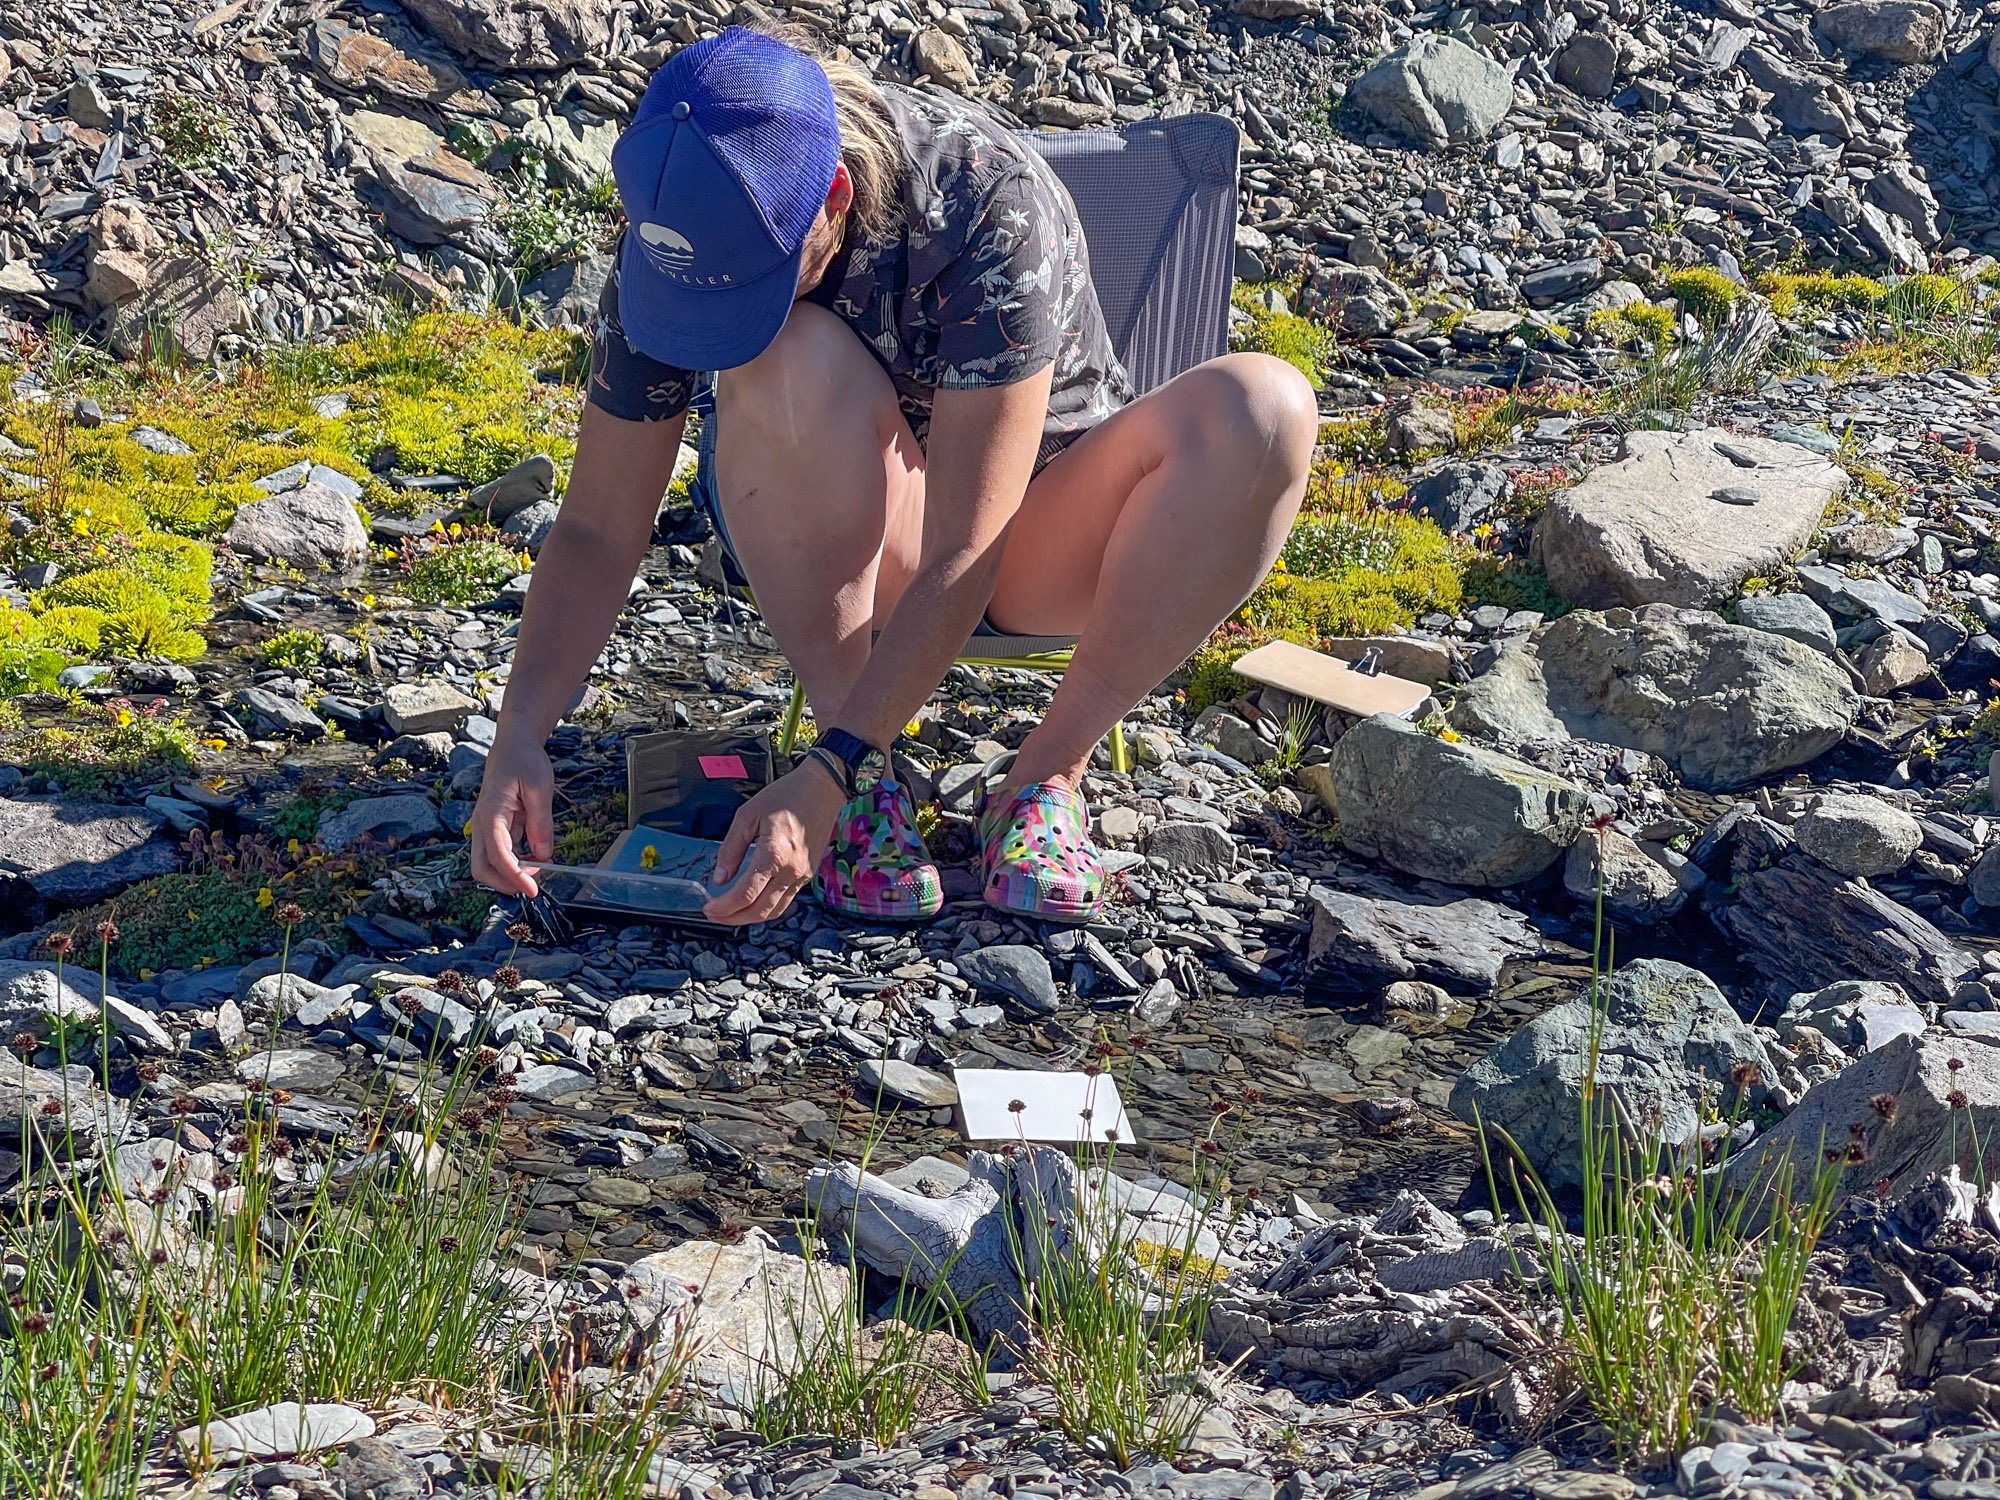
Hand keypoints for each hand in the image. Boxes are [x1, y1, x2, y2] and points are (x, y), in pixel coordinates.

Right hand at [470, 736, 555, 896]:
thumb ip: (541, 823)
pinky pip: (499, 855)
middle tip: (534, 886)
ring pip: (487, 864)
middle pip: (481, 868)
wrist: (512, 746)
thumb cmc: (524, 761)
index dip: (514, 876)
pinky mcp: (494, 830)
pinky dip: (515, 864)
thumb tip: (543, 855)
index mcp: (491, 813)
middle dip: (505, 883)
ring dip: (510, 875)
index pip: (497, 855)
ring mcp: (486, 829)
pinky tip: (536, 858)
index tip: (532, 890)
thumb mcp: (539, 788)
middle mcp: (482, 825)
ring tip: (540, 868)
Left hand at [704, 763, 847, 925]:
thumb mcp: (747, 816)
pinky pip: (785, 900)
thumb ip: (731, 849)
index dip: (724, 907)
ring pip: (774, 911)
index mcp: (774, 854)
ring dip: (750, 918)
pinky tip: (753, 902)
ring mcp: (802, 874)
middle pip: (759, 910)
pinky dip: (767, 908)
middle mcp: (791, 870)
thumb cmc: (786, 796)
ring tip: (730, 914)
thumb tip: (720, 878)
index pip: (745, 894)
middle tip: (714, 915)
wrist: (822, 789)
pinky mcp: (808, 873)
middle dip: (733, 918)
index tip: (708, 908)